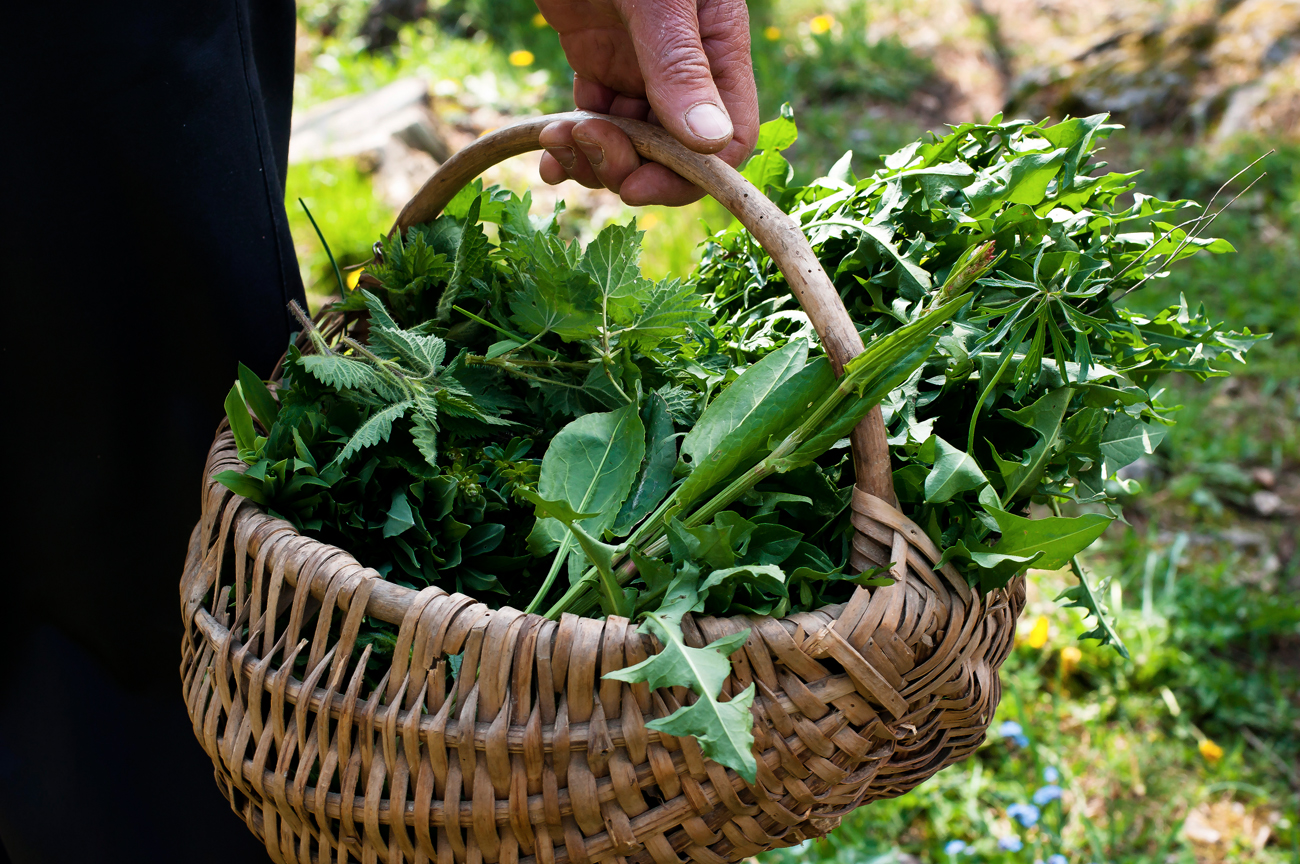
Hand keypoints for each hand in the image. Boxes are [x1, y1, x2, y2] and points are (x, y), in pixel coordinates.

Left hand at [532, 0, 757, 205]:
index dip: (688, 177)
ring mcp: (641, 66)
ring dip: (592, 159)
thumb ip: (679, 65)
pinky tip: (548, 152)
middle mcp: (686, 67)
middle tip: (584, 146)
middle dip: (629, 167)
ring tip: (556, 141)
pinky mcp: (598, 60)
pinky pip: (594, 121)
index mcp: (719, 47)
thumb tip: (712, 144)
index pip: (728, 141)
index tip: (639, 184)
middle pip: (674, 155)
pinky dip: (572, 145)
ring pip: (630, 145)